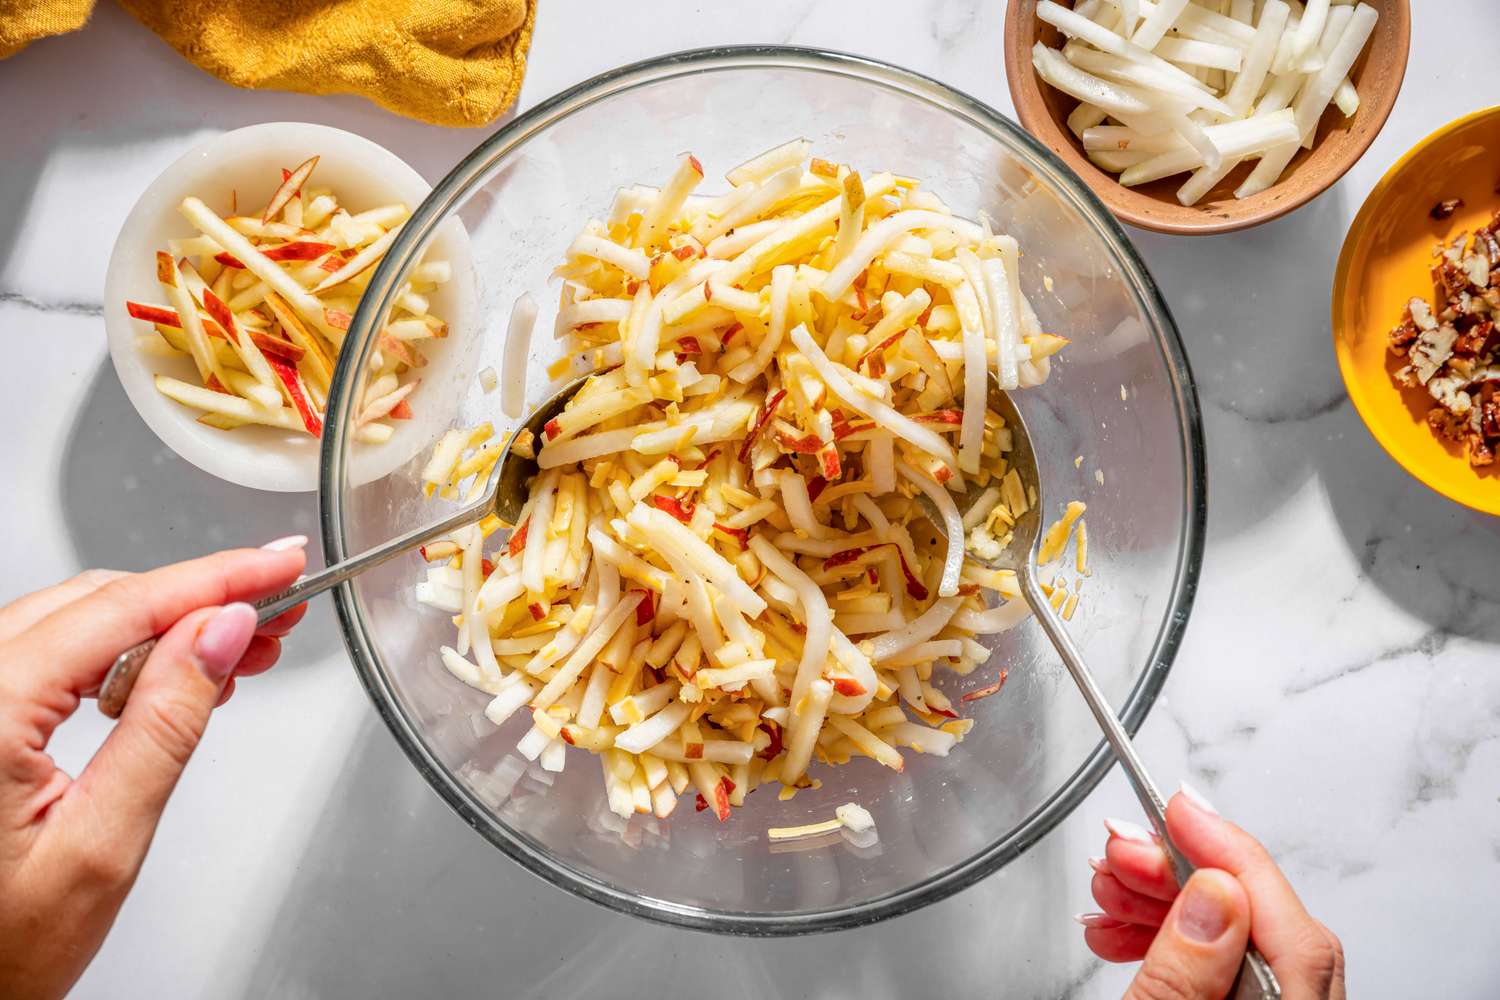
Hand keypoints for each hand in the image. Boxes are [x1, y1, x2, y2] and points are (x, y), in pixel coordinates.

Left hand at [0, 540, 308, 999]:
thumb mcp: (104, 842)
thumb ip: (165, 725)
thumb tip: (218, 634)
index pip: (122, 609)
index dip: (216, 579)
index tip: (279, 564)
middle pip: (100, 603)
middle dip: (201, 599)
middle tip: (280, 609)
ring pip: (78, 621)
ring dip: (166, 626)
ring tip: (244, 646)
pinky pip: (52, 654)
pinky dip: (122, 653)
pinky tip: (173, 672)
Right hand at [1078, 786, 1344, 999]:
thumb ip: (1183, 971)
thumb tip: (1213, 893)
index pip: (1291, 929)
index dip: (1231, 855)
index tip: (1179, 807)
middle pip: (1268, 927)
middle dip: (1184, 874)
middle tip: (1125, 851)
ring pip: (1243, 942)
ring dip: (1168, 904)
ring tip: (1112, 890)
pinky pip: (1228, 970)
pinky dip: (1177, 941)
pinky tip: (1128, 929)